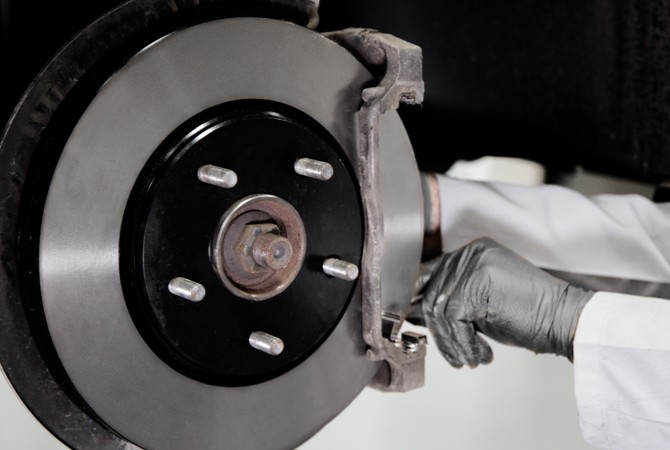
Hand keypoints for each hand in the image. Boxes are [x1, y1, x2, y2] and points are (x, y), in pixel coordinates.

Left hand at [420, 238, 593, 367]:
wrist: (563, 319)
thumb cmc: (525, 313)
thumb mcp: (481, 300)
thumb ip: (451, 296)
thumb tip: (410, 310)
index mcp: (471, 251)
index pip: (430, 275)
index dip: (419, 303)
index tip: (417, 326)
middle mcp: (469, 252)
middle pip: (432, 295)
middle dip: (441, 333)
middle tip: (456, 355)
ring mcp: (472, 266)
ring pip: (440, 311)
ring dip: (453, 343)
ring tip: (471, 358)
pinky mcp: (474, 286)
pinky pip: (453, 322)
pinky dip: (464, 345)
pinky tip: (481, 355)